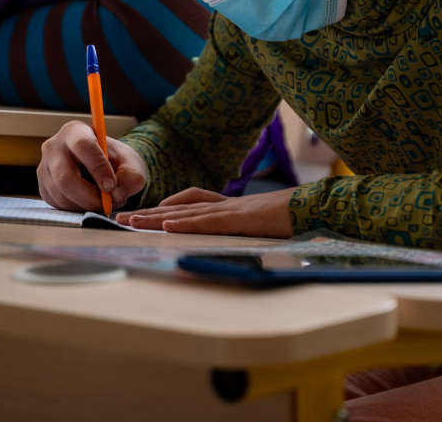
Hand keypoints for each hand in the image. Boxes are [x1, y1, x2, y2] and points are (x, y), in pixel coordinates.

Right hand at [37, 120, 147, 211]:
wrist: (101, 168)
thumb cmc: (114, 160)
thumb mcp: (130, 163)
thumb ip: (132, 176)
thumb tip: (117, 193)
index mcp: (75, 131)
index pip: (83, 146)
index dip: (98, 168)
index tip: (111, 185)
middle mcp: (54, 147)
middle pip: (65, 176)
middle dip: (89, 196)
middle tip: (107, 203)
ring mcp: (44, 168)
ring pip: (61, 194)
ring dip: (86, 205)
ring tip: (104, 202)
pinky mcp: (44, 187)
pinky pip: (58, 204)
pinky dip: (77, 209)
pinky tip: (90, 201)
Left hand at [118, 186, 295, 237]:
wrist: (318, 206)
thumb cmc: (298, 219)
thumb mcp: (267, 227)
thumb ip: (250, 231)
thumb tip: (242, 241)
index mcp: (234, 207)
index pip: (195, 199)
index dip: (170, 205)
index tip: (149, 214)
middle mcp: (229, 204)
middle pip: (181, 205)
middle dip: (151, 212)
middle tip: (123, 218)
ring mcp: (234, 210)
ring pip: (187, 212)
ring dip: (157, 217)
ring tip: (132, 222)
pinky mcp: (241, 219)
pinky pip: (208, 221)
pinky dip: (186, 223)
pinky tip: (167, 226)